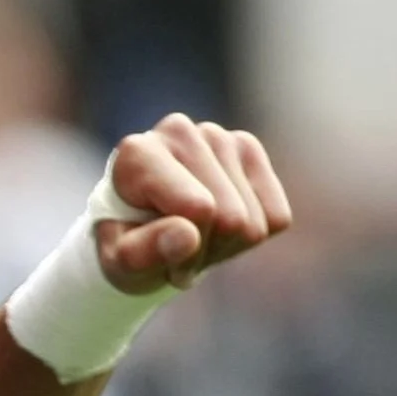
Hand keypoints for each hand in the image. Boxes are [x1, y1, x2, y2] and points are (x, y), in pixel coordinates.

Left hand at [99, 114, 292, 294]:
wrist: (142, 230)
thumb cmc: (127, 244)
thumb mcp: (120, 262)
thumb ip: (142, 253)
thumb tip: (188, 237)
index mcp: (137, 154)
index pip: (197, 209)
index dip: (184, 250)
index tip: (155, 255)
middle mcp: (179, 132)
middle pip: (231, 218)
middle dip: (205, 249)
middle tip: (176, 248)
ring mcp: (220, 137)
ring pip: (254, 223)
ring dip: (225, 246)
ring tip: (193, 237)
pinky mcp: (250, 152)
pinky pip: (276, 218)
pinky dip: (249, 238)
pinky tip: (217, 226)